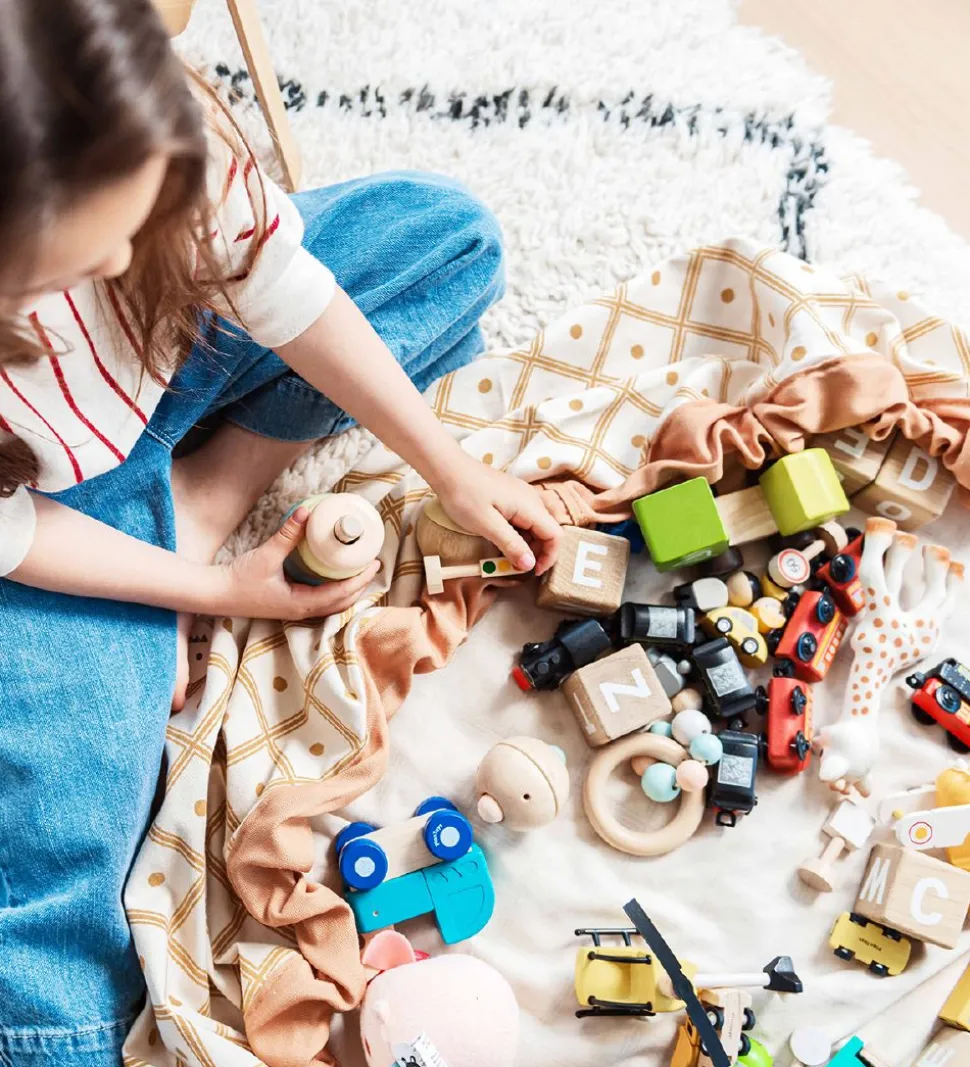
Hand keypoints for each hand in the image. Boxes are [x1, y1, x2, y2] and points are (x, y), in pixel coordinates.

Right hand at [218, 507, 380, 619]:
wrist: (216, 594)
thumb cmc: (238, 579)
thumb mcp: (266, 555)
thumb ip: (288, 534)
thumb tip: (306, 512)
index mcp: (300, 604)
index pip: (340, 594)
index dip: (360, 579)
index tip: (374, 564)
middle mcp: (301, 611)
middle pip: (341, 603)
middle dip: (360, 586)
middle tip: (373, 565)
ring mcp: (295, 611)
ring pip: (331, 605)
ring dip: (348, 591)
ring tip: (360, 572)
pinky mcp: (289, 606)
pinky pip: (320, 602)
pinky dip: (334, 592)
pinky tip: (336, 579)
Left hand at [431, 456, 560, 574]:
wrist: (448, 468)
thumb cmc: (464, 495)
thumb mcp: (486, 525)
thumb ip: (511, 545)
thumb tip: (530, 565)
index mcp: (530, 506)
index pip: (555, 535)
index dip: (549, 557)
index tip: (533, 572)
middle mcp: (531, 499)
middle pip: (547, 531)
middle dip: (536, 552)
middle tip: (516, 566)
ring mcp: (521, 496)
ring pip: (535, 526)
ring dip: (525, 544)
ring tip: (505, 556)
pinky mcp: (511, 496)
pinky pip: (523, 519)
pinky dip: (517, 533)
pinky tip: (500, 540)